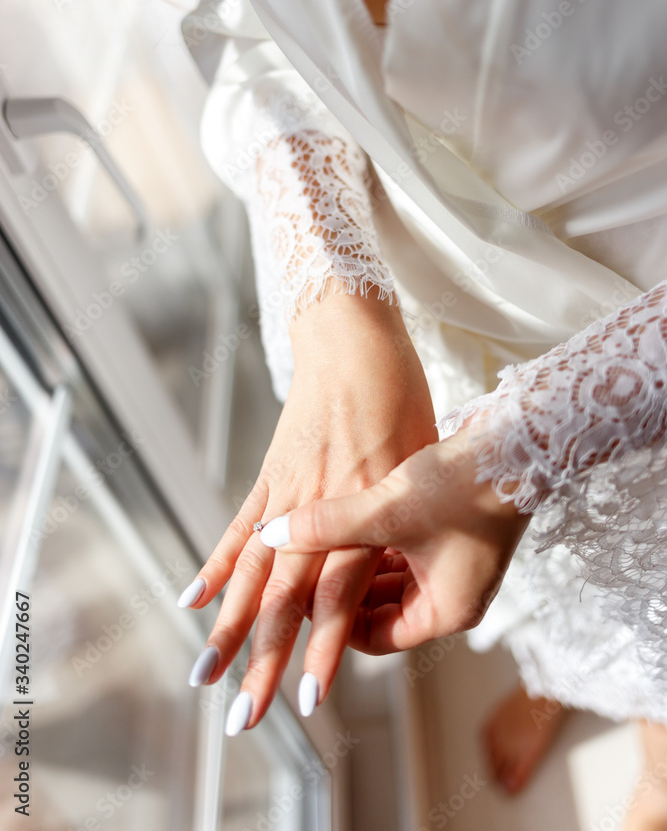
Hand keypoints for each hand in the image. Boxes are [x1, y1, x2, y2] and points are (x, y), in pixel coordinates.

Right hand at [180, 282, 437, 729]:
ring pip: (253, 573)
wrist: (355, 341)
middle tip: (242, 718)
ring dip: (228, 627)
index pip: (339, 596)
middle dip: (265, 662)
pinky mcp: (270, 476)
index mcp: (365, 509)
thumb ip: (401, 517)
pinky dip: (217, 564)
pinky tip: (193, 597)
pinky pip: (238, 528)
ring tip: (204, 673)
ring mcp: (286, 493)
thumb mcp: (419, 460)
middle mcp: (318, 509)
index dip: (325, 650)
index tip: (310, 700)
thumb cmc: (401, 396)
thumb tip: (396, 565)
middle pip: (286, 599)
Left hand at [259, 428, 529, 653]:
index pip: (375, 636)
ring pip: (395, 576)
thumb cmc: (464, 483)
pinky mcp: (461, 536)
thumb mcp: (386, 510)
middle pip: (384, 608)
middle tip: (310, 563)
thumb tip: (270, 534)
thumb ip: (324, 525)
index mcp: (447, 610)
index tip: (305, 591)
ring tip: (330, 535)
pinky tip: (361, 513)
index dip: (335, 618)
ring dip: (364, 560)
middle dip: (348, 586)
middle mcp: (457, 596)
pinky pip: (412, 550)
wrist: (520, 440)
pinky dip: (383, 540)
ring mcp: (461, 566)